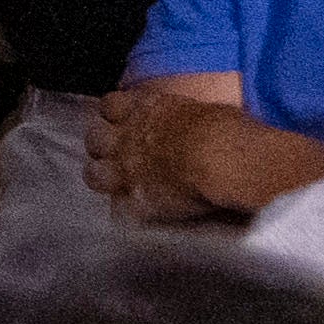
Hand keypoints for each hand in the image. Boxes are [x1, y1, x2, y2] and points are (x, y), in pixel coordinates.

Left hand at [96, 91, 323, 233]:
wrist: (224, 159)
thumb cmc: (230, 129)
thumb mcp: (211, 112)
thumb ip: (197, 117)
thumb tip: (215, 122)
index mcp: (147, 107)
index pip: (112, 104)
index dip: (116, 116)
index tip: (123, 125)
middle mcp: (127, 134)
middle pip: (94, 137)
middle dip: (103, 148)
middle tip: (118, 160)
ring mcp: (125, 167)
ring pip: (93, 174)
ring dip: (107, 181)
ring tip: (125, 191)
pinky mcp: (134, 199)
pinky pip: (117, 211)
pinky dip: (126, 215)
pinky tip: (136, 219)